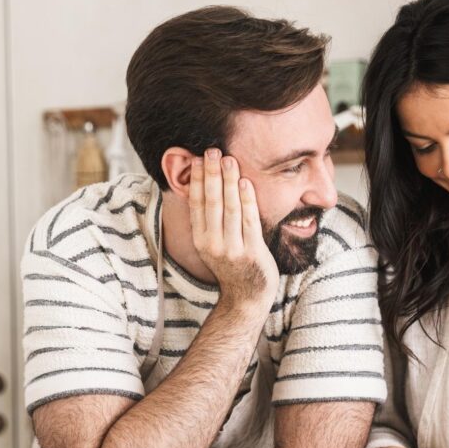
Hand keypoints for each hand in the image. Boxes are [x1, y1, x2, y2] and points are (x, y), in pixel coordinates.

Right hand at [189, 148, 276, 309]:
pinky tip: (246, 182)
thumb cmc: (232, 264)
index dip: (198, 180)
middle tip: (212, 151)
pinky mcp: (252, 252)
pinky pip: (249, 221)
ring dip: (229, 182)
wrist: (247, 296)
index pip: (197, 204)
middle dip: (212, 175)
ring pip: (230, 209)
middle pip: (211, 203)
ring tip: (229, 160)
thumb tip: (204, 188)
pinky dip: (247, 200)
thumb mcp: (213, 245)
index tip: (199, 158)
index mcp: (201, 240)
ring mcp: (233, 249)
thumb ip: (209, 221)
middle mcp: (213, 245)